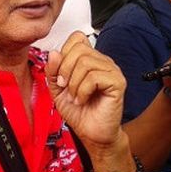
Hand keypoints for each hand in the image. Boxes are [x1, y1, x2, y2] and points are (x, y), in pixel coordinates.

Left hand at [46, 31, 126, 152]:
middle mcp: (102, 62)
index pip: (78, 38)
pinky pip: (94, 77)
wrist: (91, 133)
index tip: (60, 74)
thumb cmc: (79, 112)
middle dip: (65, 69)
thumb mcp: (57, 89)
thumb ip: (53, 71)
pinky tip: (82, 100)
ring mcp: (112, 71)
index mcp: (90, 60)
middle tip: (65, 87)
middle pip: (79, 48)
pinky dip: (82, 91)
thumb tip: (54, 53)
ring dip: (73, 83)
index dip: (64, 53)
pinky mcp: (117, 83)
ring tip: (75, 96)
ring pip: (85, 62)